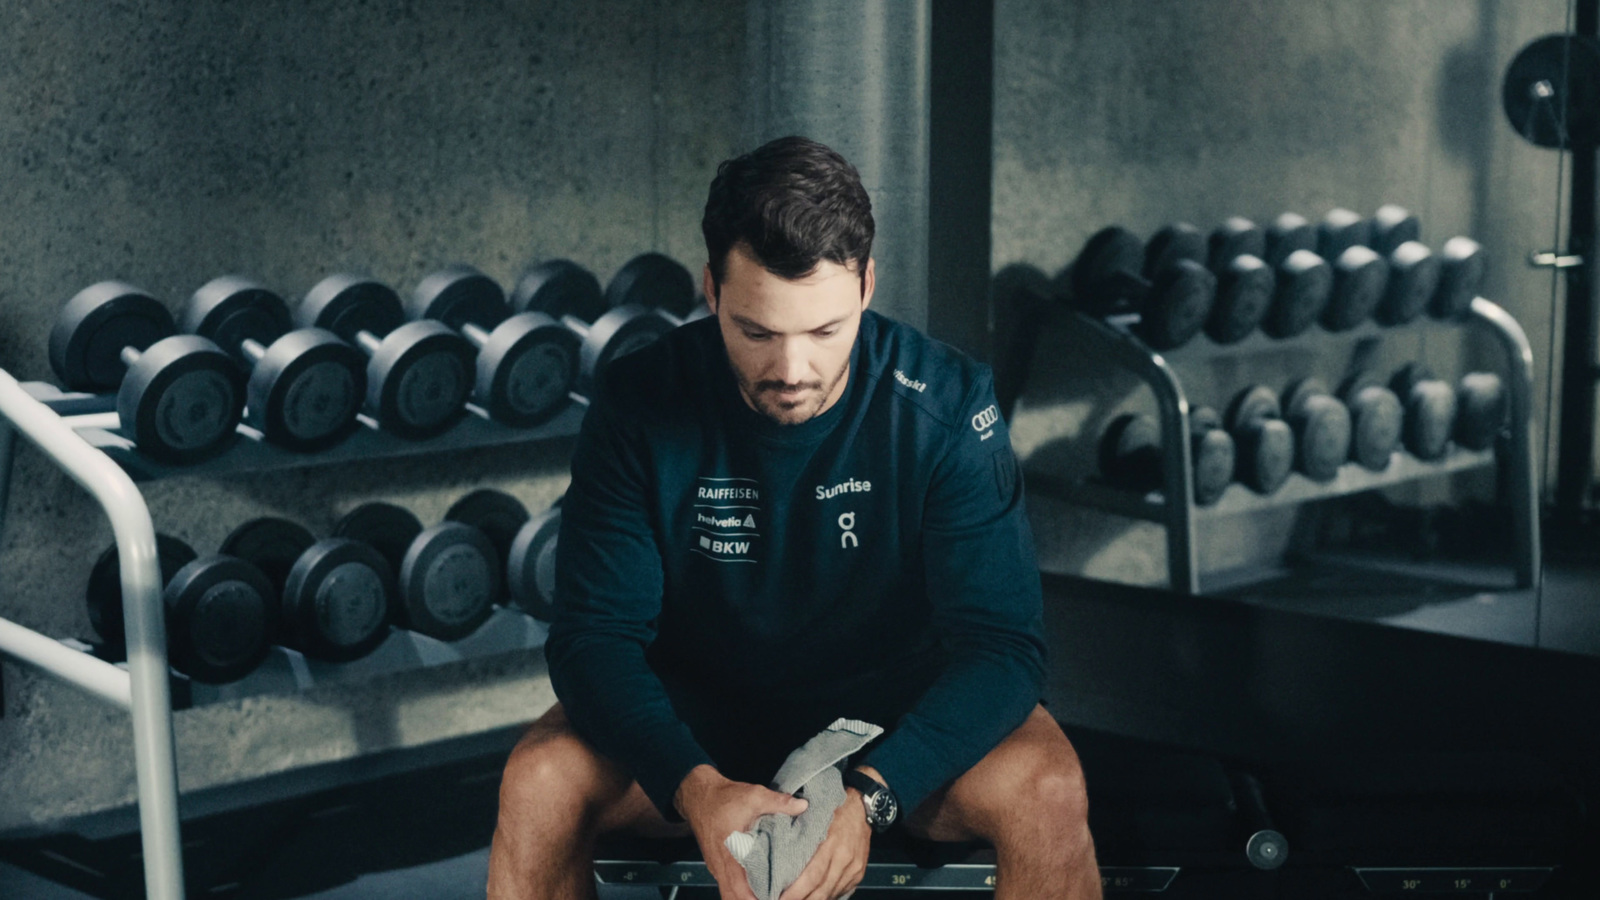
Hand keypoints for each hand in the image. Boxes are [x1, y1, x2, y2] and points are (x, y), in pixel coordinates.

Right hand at [675, 764, 809, 899]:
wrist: (698, 795)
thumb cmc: (723, 798)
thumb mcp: (754, 796)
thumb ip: (778, 802)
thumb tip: (802, 806)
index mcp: (731, 854)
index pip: (741, 890)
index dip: (757, 899)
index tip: (775, 898)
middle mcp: (721, 866)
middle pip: (733, 898)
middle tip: (775, 897)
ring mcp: (717, 867)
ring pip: (729, 894)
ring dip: (745, 897)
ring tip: (768, 894)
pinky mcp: (717, 865)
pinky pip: (727, 886)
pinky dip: (740, 891)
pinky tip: (756, 886)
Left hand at [777, 779, 872, 899]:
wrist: (862, 805)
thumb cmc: (833, 808)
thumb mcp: (812, 816)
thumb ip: (797, 837)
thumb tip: (777, 858)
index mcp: (830, 842)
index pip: (812, 876)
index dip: (796, 892)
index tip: (780, 898)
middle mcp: (844, 857)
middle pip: (821, 890)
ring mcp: (854, 866)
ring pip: (831, 893)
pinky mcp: (859, 872)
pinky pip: (842, 891)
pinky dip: (827, 896)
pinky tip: (815, 896)